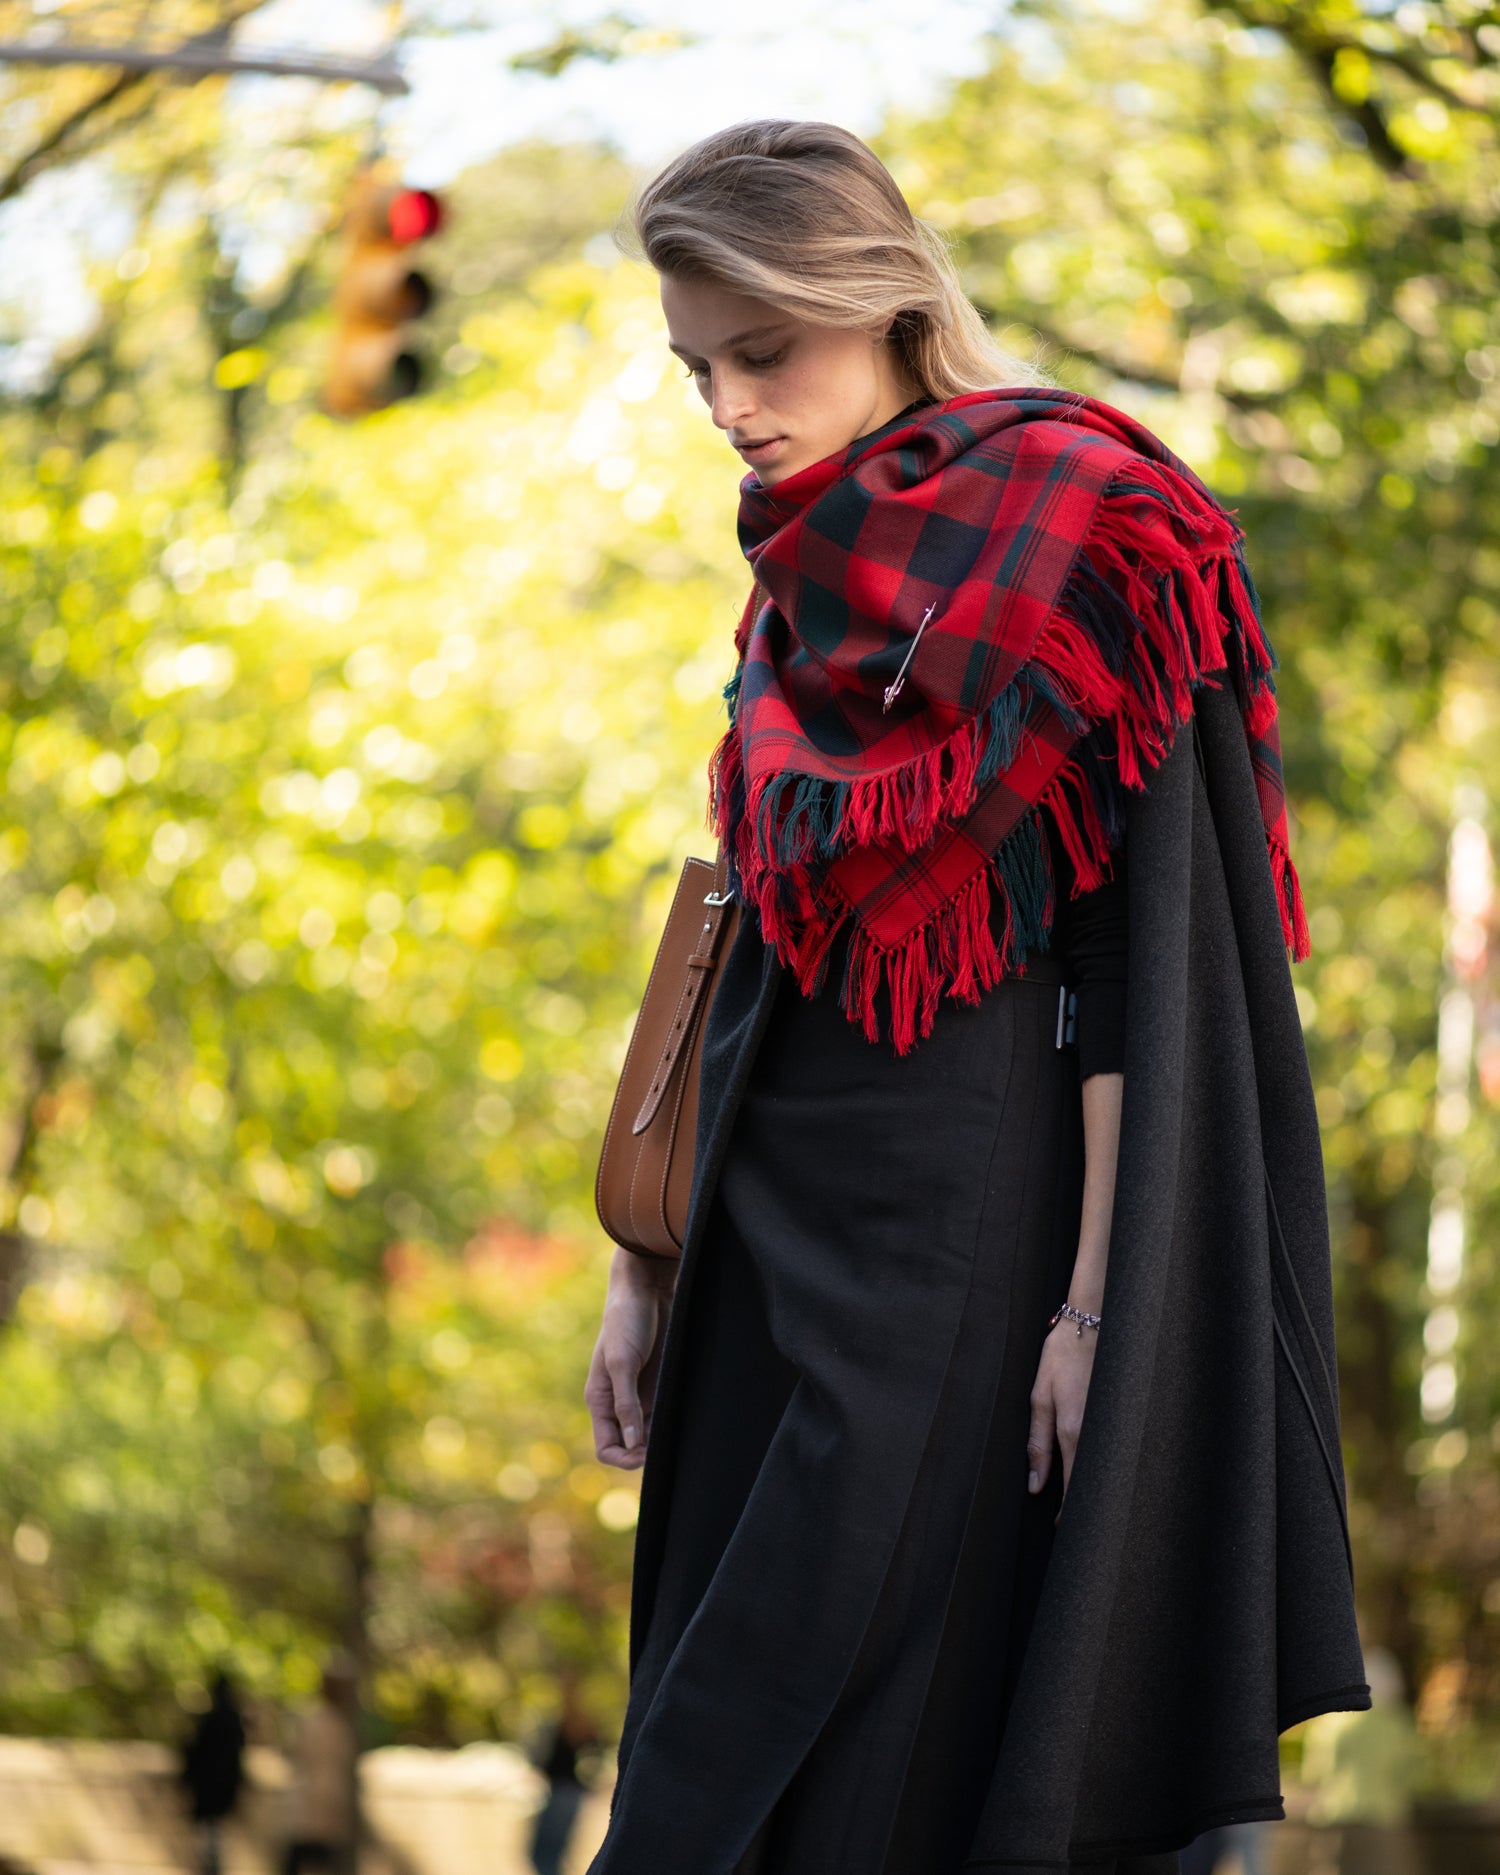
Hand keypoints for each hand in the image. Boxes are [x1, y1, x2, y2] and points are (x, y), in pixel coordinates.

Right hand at [585, 1248, 677, 1469]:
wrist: (646, 1288)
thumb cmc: (626, 1321)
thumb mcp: (622, 1362)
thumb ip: (625, 1403)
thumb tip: (631, 1443)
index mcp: (599, 1399)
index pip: (606, 1448)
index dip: (624, 1458)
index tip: (647, 1451)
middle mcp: (617, 1401)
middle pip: (627, 1445)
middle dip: (644, 1452)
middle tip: (667, 1442)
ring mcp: (638, 1393)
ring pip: (647, 1432)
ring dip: (660, 1436)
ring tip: (676, 1427)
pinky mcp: (657, 1382)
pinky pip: (661, 1412)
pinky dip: (670, 1420)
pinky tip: (683, 1414)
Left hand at [1026, 1316, 1098, 1513]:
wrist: (1094, 1323)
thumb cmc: (1062, 1356)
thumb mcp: (1039, 1396)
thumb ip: (1037, 1444)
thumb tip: (1034, 1485)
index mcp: (1074, 1430)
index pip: (1072, 1488)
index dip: (1068, 1514)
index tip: (1062, 1528)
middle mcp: (1099, 1433)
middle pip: (1094, 1484)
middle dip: (1085, 1505)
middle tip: (1074, 1520)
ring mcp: (1115, 1425)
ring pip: (1108, 1469)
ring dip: (1097, 1485)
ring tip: (1087, 1500)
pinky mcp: (1125, 1416)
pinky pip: (1117, 1450)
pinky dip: (1109, 1464)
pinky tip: (1101, 1467)